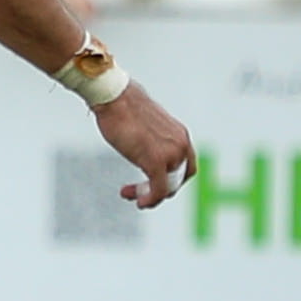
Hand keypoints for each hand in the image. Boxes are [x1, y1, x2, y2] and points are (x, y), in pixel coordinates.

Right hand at [90, 83, 193, 208]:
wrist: (114, 97)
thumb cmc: (120, 105)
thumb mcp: (141, 123)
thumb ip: (147, 136)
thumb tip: (136, 138)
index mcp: (180, 135)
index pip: (186, 165)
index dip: (172, 178)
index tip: (150, 180)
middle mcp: (181, 145)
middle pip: (178, 178)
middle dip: (159, 189)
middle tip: (137, 192)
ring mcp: (170, 154)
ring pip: (167, 186)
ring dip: (149, 195)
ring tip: (131, 195)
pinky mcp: (155, 161)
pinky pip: (158, 189)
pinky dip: (150, 199)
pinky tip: (139, 203)